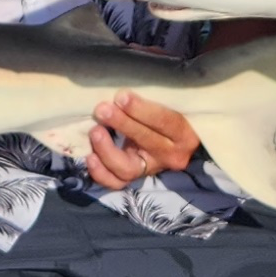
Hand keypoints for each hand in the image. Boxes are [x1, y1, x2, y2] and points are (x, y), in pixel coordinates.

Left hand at [86, 93, 201, 188]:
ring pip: (129, 169)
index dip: (142, 110)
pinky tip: (91, 156)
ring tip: (95, 131)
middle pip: (146, 141)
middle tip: (102, 110)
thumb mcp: (169, 105)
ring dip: (107, 150)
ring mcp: (151, 169)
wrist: (174, 142)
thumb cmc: (169, 114)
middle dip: (122, 124)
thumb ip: (152, 98)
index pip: (165, 121)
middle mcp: (171, 156)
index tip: (121, 96)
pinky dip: (101, 173)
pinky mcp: (134, 178)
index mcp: (184, 134)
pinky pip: (116, 183)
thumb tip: (122, 93)